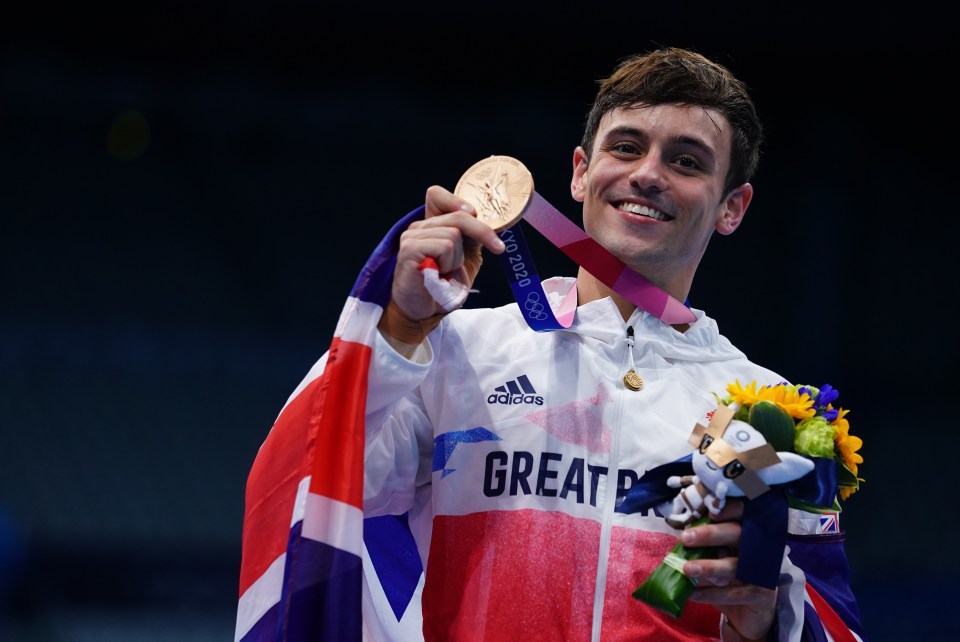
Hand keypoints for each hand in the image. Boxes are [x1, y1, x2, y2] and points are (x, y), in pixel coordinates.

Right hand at [391, 185, 504, 320]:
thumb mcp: (463, 258)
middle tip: (498, 248)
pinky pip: (444, 246)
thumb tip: (490, 221)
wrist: (425, 311)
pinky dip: (448, 263)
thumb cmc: (442, 286)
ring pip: (454, 233)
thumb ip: (471, 238)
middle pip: (458, 215)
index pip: (436, 195)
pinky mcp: (410, 249)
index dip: (456, 201)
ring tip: (445, 272)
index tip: (474, 214)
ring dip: (457, 258)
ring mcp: (411, 236)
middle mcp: (418, 227)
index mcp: (430, 226)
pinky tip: (437, 274)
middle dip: (482, 232)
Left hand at [680, 499, 776, 641]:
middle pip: (737, 534)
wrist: (748, 613)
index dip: (730, 509)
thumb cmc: (729, 578)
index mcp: (746, 533)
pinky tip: (693, 594)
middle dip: (710, 534)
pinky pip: (735, 593)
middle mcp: (757, 549)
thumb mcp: (717, 558)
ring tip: (686, 569)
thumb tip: (680, 535)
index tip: (710, 510)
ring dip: (709, 567)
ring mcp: (762, 572)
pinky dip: (712, 594)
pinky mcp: (763, 595)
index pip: (742, 514)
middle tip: (685, 538)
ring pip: (734, 566)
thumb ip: (705, 545)